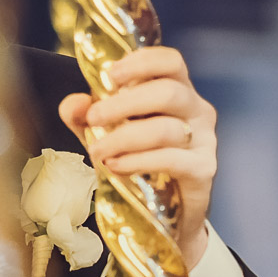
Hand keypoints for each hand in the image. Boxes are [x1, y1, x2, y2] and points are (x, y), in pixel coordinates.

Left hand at [58, 46, 217, 267]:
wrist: (168, 216)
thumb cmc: (143, 165)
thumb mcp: (108, 135)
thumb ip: (88, 118)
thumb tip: (73, 105)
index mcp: (178, 91)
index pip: (171, 61)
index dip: (142, 61)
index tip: (110, 75)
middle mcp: (197, 110)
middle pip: (168, 91)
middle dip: (125, 103)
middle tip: (93, 117)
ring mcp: (204, 140)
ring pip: (166, 128)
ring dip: (125, 137)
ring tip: (98, 151)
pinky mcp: (204, 169)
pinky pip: (171, 159)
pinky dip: (139, 161)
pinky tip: (116, 166)